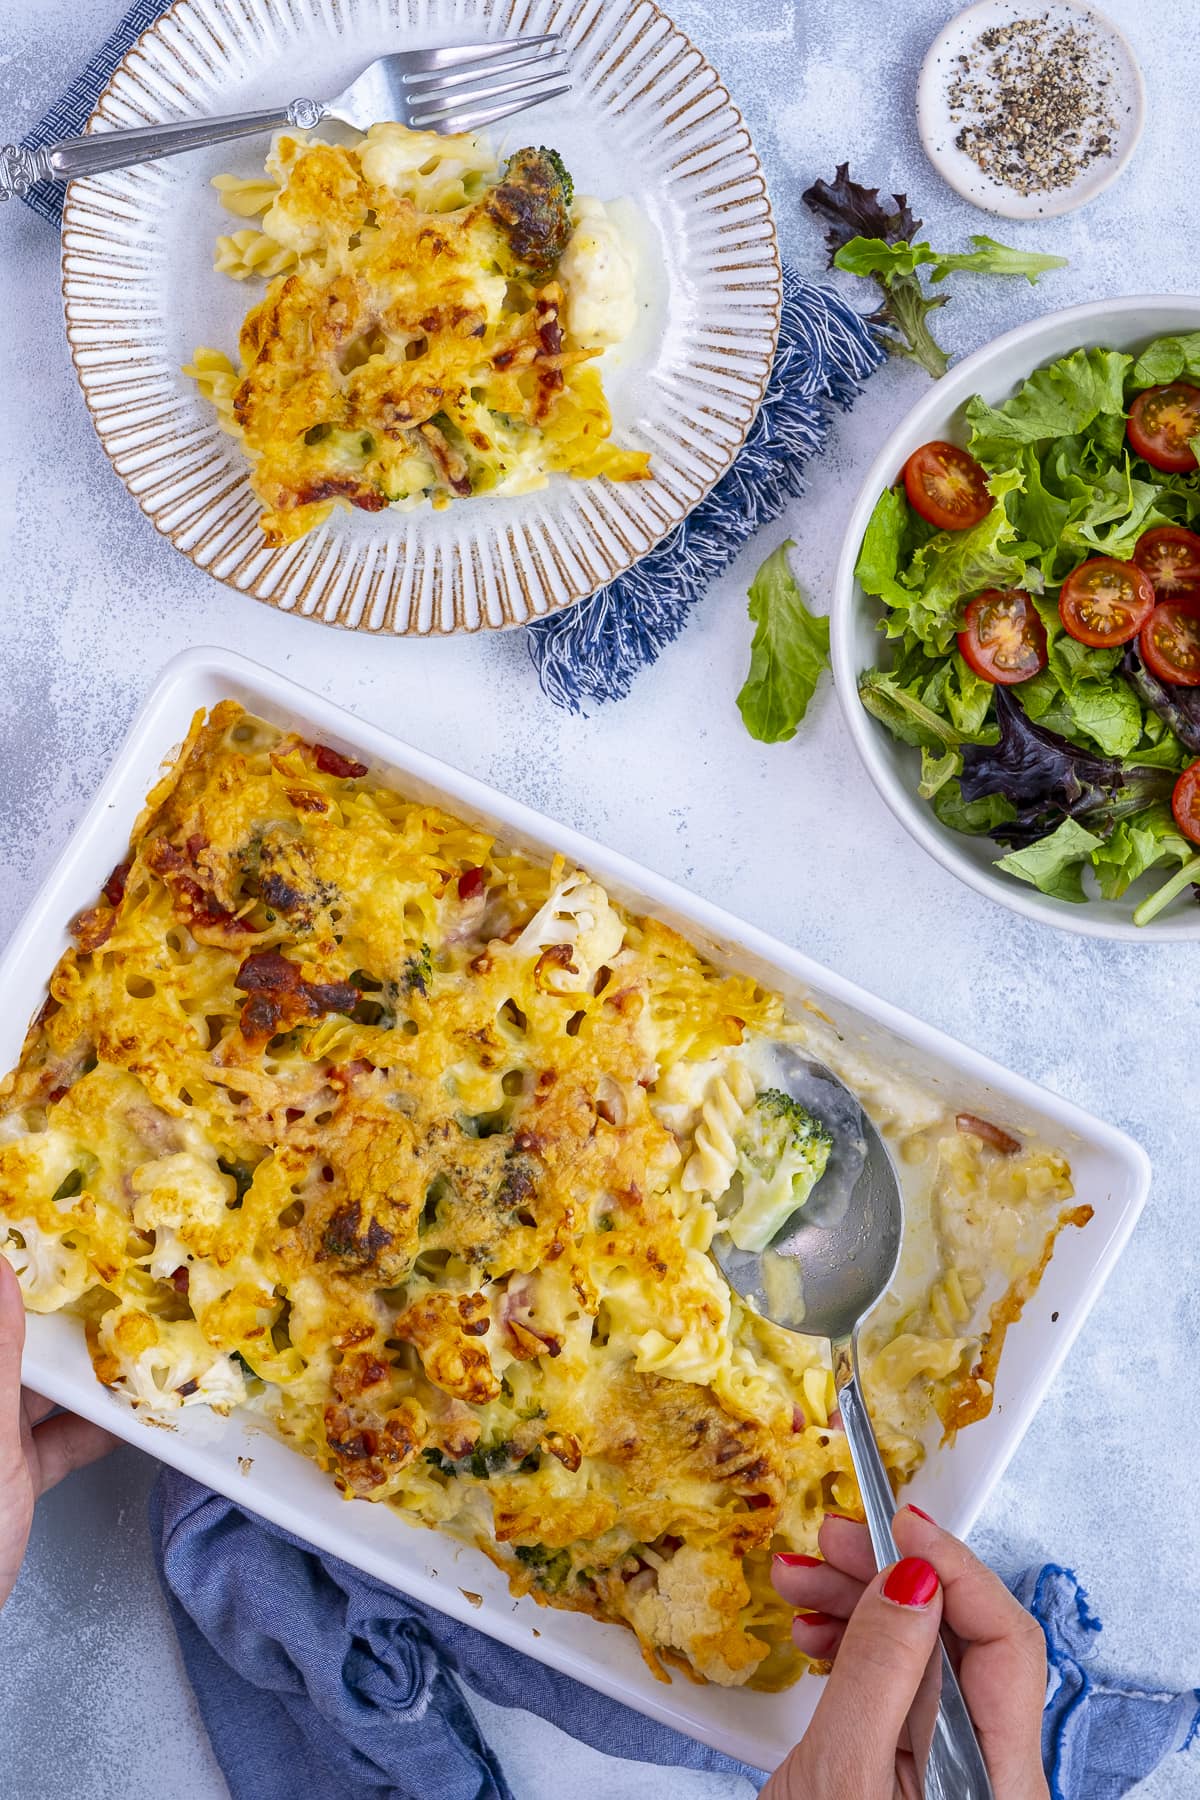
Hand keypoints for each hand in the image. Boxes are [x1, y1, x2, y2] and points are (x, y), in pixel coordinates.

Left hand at [0, 1252, 117, 1607]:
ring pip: (40, 1391)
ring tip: (134, 1340)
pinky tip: (128, 1413)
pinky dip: (93, 1428)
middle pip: (17, 1349)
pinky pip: (56, 1439)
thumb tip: (0, 1270)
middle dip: (62, 1317)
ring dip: (87, 1373)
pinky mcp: (9, 1481)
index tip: (54, 1230)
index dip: (18, 1271)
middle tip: (111, 1278)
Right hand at [762, 1507, 1048, 1799]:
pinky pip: (906, 1694)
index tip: (896, 1522)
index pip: (1005, 1637)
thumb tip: (910, 1578)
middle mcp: (995, 1777)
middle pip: (965, 1641)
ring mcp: (960, 1780)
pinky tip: (819, 1635)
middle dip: (894, 1577)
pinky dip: (860, 1652)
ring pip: (929, 1660)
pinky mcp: (925, 1779)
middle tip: (832, 1541)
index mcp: (997, 1780)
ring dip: (864, 1607)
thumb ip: (880, 1671)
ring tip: (803, 1583)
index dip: (951, 1566)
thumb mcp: (840, 1773)